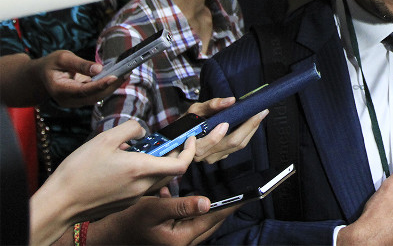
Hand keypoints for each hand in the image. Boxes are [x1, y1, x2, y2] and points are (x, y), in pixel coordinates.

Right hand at [29, 121, 196, 244]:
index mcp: (141, 169)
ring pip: (157, 179)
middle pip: (171, 172)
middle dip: (173, 156)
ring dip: (157, 165)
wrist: (60, 203)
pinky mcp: (125, 204)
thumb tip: (142, 130)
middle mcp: (142, 186)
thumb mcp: (105, 139)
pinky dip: (143, 175)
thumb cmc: (79, 172)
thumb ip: (130, 129)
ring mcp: (134, 197)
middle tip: (164, 143)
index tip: (189, 139)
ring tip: (140, 152)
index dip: (189, 151)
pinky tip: (124, 167)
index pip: (180, 165)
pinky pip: (143, 187)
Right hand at [36, 50, 123, 106]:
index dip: (99, 85)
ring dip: (112, 86)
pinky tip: (119, 76)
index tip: (114, 77)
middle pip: (94, 96)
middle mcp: (68, 100)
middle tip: (126, 72)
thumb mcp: (63, 58)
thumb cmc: (51, 64)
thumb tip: (100, 68)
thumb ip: (80, 64)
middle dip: (111, 85)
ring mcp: (75, 102)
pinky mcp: (81, 100)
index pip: (83, 90)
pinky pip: (97, 94)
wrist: (41, 75)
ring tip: (126, 72)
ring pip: (97, 97)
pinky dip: (107, 86)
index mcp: (59, 90)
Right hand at [82, 187, 234, 244]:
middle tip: (238, 192)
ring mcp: (177, 241)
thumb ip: (181, 206)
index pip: (213, 219)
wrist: (105, 235)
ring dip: (208, 208)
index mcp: (181, 239)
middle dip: (224, 207)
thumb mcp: (153, 210)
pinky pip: (189, 222)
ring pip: (201, 222)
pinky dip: (192, 210)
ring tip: (221, 194)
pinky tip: (187, 197)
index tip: (247, 195)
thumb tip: (207, 202)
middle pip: (210, 222)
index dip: (230, 205)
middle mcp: (182, 243)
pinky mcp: (171, 236)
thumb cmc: (127, 223)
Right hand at [186, 97, 267, 163]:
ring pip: (238, 146)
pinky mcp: (220, 156)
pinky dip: (246, 134)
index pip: (215, 140)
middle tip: (261, 111)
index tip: (242, 115)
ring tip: (260, 114)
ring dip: (251, 129)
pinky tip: (252, 123)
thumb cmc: (186, 123)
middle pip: (233, 142)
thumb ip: (211, 105)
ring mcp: (214, 157)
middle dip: (250, 126)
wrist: (179, 138)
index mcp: (196, 145)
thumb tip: (231, 101)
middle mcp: (206, 155)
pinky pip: (237, 146)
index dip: (229, 129)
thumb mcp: (194, 110)